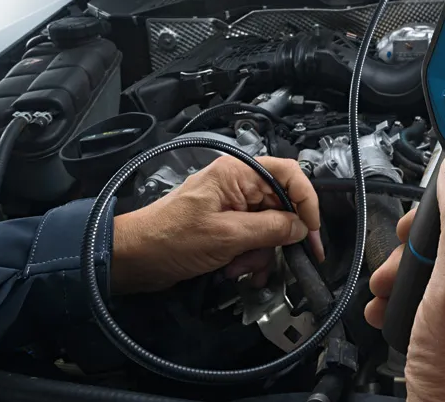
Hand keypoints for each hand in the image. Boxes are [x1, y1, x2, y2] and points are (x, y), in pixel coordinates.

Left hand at [111, 155, 323, 293]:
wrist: (133, 259)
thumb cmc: (170, 239)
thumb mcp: (227, 235)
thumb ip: (270, 229)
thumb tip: (302, 228)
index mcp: (238, 173)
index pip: (290, 174)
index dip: (306, 200)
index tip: (312, 230)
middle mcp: (239, 184)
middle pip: (282, 206)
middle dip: (277, 237)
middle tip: (273, 259)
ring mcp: (233, 206)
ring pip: (270, 228)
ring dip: (260, 254)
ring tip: (238, 268)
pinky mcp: (227, 226)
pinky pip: (254, 240)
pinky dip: (250, 258)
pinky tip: (234, 271)